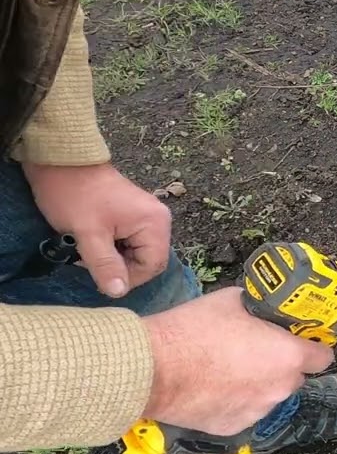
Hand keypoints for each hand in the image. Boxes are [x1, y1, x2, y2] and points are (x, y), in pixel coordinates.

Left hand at [23, 162, 171, 297]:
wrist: (60, 160)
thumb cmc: (74, 195)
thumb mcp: (87, 234)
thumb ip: (105, 264)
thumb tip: (118, 293)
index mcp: (154, 223)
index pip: (152, 266)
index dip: (127, 277)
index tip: (97, 272)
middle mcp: (159, 220)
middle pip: (147, 260)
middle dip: (119, 266)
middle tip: (90, 258)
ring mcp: (147, 216)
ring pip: (137, 252)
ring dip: (114, 257)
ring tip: (90, 247)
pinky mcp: (135, 214)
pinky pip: (131, 242)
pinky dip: (113, 246)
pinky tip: (95, 239)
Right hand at [141, 287, 334, 435]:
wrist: (152, 368)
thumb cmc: (193, 330)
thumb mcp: (233, 301)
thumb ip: (259, 310)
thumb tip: (264, 311)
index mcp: (288, 356)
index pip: (324, 357)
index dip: (313, 346)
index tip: (301, 340)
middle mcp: (280, 388)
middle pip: (294, 377)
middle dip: (281, 365)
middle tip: (255, 350)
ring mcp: (258, 411)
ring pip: (269, 395)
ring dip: (258, 384)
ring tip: (226, 368)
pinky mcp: (234, 427)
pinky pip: (244, 411)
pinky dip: (235, 401)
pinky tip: (212, 387)